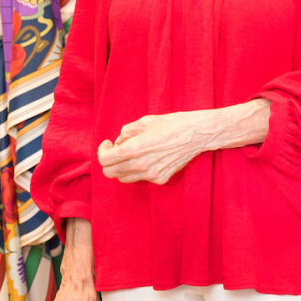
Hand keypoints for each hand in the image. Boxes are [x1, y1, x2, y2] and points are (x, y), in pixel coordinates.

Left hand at [98, 111, 215, 183]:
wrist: (198, 134)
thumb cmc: (173, 124)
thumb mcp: (146, 121)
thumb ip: (127, 132)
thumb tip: (119, 142)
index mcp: (135, 148)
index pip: (105, 159)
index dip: (103, 151)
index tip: (108, 144)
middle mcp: (141, 165)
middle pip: (110, 172)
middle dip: (109, 161)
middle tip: (116, 149)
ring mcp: (151, 174)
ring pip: (123, 178)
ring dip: (122, 167)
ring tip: (132, 154)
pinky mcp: (161, 179)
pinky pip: (140, 178)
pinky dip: (138, 170)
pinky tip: (147, 158)